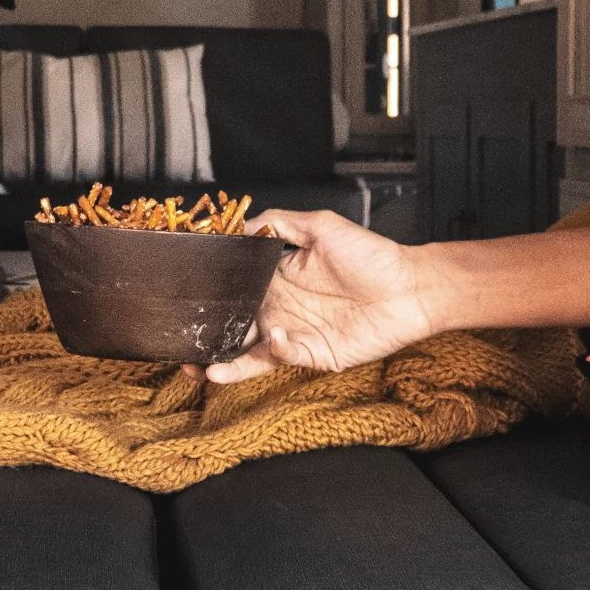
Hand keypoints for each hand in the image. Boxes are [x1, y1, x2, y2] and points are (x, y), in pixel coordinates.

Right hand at [203, 210, 428, 380]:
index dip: (211, 297)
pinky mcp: (312, 356)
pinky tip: (272, 339)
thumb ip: (279, 223)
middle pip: (233, 326)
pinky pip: (281, 358)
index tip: (185, 298)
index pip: (235, 290)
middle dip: (205, 337)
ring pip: (248, 353)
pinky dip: (271, 352)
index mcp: (277, 278)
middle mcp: (280, 308)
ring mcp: (294, 335)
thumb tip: (239, 226)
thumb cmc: (372, 256)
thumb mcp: (322, 226)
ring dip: (223, 361)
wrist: (411, 288)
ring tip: (200, 366)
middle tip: (178, 342)